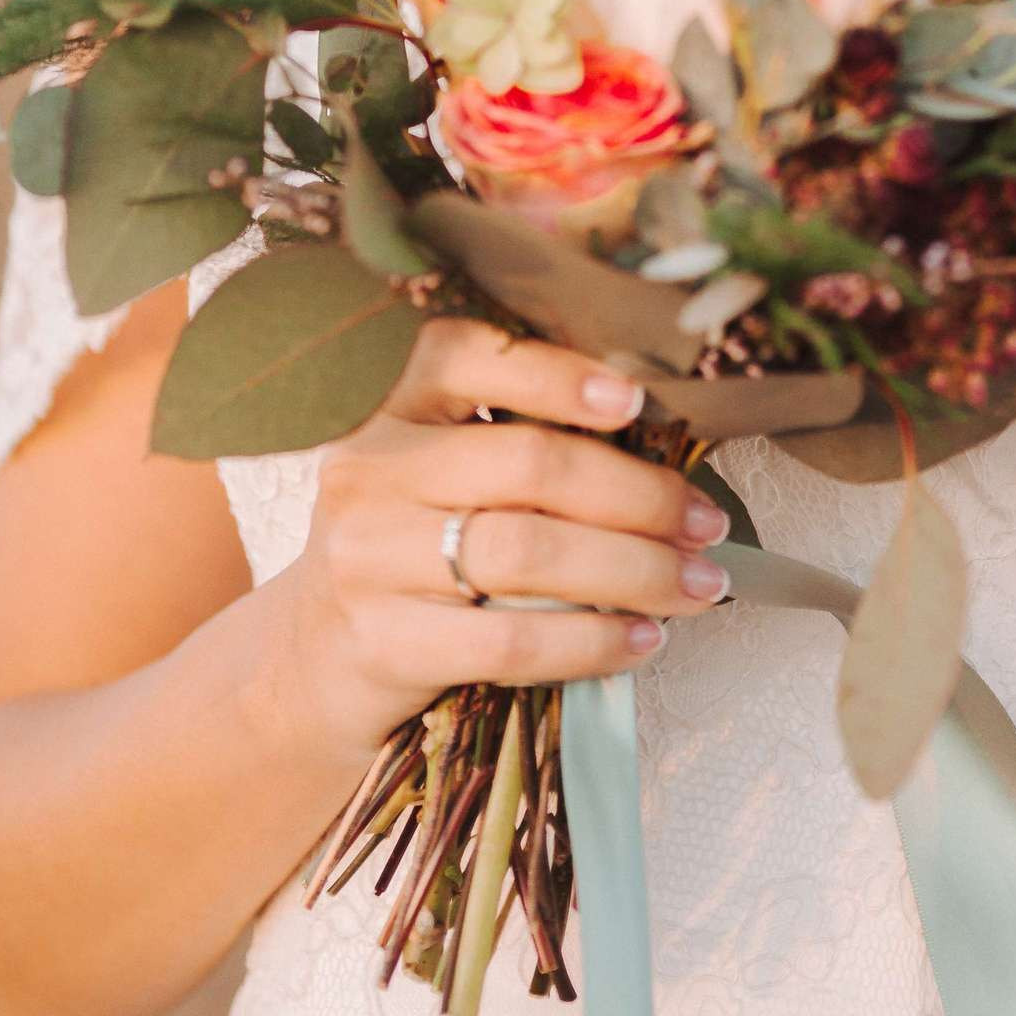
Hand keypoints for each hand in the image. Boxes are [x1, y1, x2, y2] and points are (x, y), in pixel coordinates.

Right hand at [269, 317, 733, 761]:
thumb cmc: (412, 543)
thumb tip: (663, 437)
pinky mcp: (382, 643)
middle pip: (529, 464)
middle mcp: (370, 468)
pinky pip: (510, 639)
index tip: (636, 400)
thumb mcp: (438, 468)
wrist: (310, 658)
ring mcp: (369, 558)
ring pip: (530, 553)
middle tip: (705, 522)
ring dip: (635, 570)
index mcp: (390, 402)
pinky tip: (642, 640)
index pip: (469, 357)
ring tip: (700, 584)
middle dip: (639, 495)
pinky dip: (592, 641)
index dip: (557, 375)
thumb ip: (519, 437)